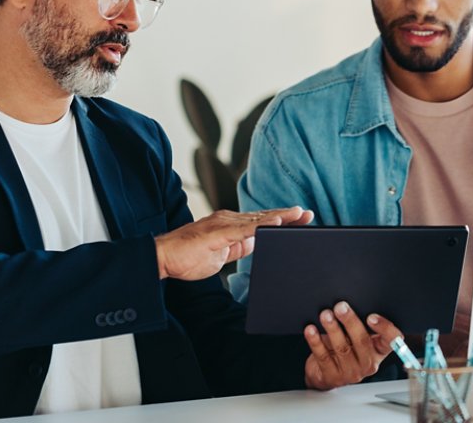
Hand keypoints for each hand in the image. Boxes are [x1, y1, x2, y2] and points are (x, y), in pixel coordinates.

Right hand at [155, 206, 313, 279]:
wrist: (163, 257)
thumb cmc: (188, 257)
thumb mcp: (222, 254)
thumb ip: (239, 246)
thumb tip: (257, 242)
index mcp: (230, 225)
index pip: (261, 221)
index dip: (281, 220)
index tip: (300, 219)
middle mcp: (229, 220)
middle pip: (264, 217)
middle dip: (287, 217)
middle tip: (309, 214)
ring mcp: (223, 223)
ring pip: (257, 219)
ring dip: (279, 217)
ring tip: (299, 215)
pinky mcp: (218, 231)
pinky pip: (244, 229)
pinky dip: (262, 225)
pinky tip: (276, 224)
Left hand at [303, 301, 400, 389]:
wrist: (324, 373)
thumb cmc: (343, 347)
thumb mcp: (354, 337)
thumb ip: (358, 323)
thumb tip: (348, 301)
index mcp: (378, 350)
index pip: (392, 341)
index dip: (385, 329)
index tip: (371, 316)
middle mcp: (367, 362)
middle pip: (362, 341)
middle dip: (350, 321)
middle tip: (340, 306)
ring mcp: (350, 372)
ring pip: (342, 348)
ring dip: (333, 329)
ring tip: (325, 315)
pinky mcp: (332, 376)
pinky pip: (323, 356)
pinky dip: (316, 341)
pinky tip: (311, 330)